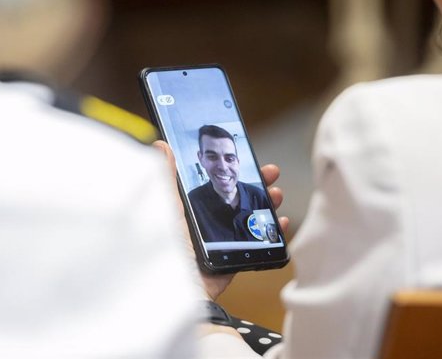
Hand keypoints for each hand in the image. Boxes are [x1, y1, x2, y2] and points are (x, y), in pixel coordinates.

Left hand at [152, 140, 288, 300]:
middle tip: (271, 171)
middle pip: (236, 198)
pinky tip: (280, 223)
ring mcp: (222, 242)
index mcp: (189, 211)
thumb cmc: (169, 253)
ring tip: (277, 194)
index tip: (246, 156)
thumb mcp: (167, 209)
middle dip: (255, 183)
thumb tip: (160, 146)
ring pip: (250, 217)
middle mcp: (206, 225)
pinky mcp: (234, 259)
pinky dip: (272, 232)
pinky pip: (257, 243)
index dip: (230, 170)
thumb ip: (166, 179)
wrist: (182, 294)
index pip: (213, 183)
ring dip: (267, 204)